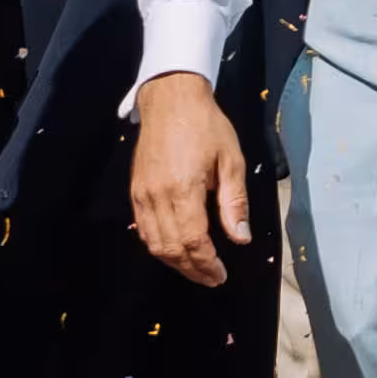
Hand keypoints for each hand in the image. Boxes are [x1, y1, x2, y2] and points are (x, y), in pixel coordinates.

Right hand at [129, 72, 250, 285]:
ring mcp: (142, 195)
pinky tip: (175, 249)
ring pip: (154, 243)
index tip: (221, 275)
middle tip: (212, 278)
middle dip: (192, 269)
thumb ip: (234, 203)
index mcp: (183, 189)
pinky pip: (143, 229)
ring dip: (175, 262)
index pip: (193, 241)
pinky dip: (159, 246)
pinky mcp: (135, 191)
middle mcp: (157, 196)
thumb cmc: (206, 126)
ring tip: (196, 269)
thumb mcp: (231, 160)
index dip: (207, 264)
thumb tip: (240, 239)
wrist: (171, 99)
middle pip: (171, 248)